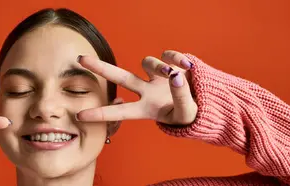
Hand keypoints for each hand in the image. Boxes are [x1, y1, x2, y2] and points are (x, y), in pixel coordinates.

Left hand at [76, 50, 197, 125]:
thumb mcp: (186, 113)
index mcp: (147, 109)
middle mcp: (147, 90)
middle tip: (80, 60)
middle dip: (100, 68)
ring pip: (147, 62)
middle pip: (119, 77)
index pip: (120, 112)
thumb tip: (175, 75)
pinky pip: (169, 55)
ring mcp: (158, 76)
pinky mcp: (171, 63)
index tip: (80, 115)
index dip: (100, 114)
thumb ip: (181, 96)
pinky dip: (177, 58)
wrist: (209, 105)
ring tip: (172, 74)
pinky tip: (187, 66)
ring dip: (158, 66)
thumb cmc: (192, 115)